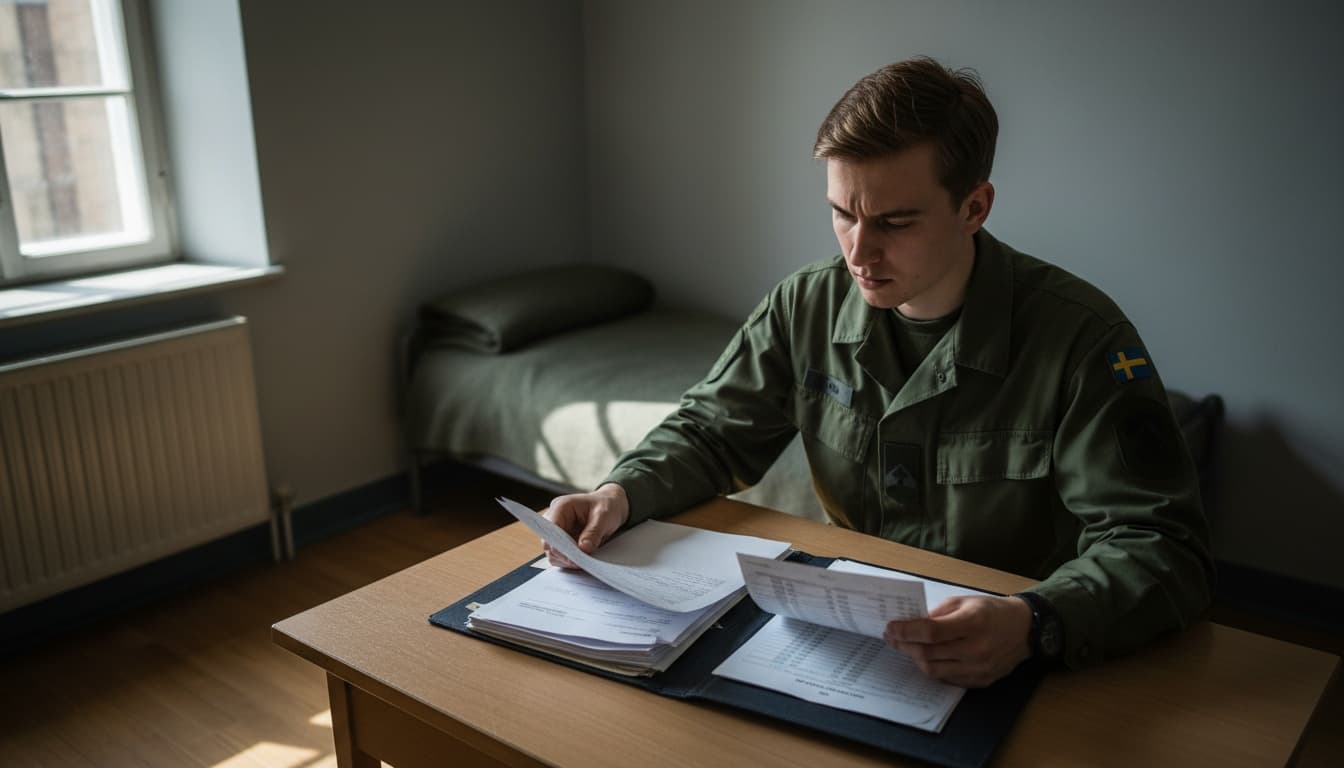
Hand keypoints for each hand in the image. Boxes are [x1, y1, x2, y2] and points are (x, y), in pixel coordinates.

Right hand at [541, 483, 630, 568]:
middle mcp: (555, 519)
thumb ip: (593, 532)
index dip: (558, 543)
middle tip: (581, 561)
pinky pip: (560, 557)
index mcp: (561, 507)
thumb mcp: (603, 517)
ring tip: (584, 561)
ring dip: (567, 560)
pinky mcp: (562, 542)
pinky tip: (583, 560)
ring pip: (553, 553)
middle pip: (549, 543)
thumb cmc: (606, 506)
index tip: (572, 555)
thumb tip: (584, 549)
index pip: (550, 528)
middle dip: (564, 554)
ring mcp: (557, 532)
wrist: (611, 507)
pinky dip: (570, 561)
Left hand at [882, 595, 1032, 687]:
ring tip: (908, 647)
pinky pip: (948, 679)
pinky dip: (934, 668)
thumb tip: (910, 624)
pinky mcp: (981, 681)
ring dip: (916, 658)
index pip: (931, 632)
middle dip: (905, 645)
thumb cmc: (992, 611)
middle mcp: (977, 649)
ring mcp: (979, 668)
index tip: (890, 628)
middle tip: (892, 638)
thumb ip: (937, 614)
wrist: (1025, 630)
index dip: (906, 631)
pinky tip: (928, 657)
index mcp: (973, 623)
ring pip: (934, 670)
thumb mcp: (964, 602)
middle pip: (929, 653)